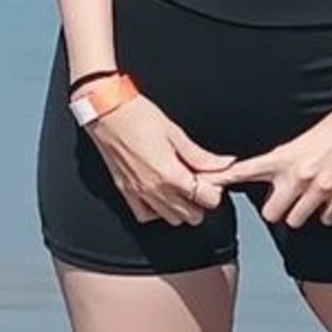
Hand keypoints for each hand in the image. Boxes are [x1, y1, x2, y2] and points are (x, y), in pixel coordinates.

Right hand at [87, 93, 235, 225]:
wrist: (106, 113)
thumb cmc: (138, 117)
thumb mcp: (176, 133)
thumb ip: (200, 155)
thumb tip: (224, 164)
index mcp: (171, 174)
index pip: (207, 199)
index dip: (214, 190)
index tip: (212, 179)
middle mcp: (155, 189)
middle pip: (192, 215)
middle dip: (199, 201)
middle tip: (197, 181)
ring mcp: (139, 193)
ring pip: (171, 219)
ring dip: (180, 207)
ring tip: (179, 186)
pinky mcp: (126, 192)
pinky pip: (146, 216)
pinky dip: (157, 210)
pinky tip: (160, 194)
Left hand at [209, 95, 331, 228]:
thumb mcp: (302, 141)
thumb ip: (284, 162)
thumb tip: (271, 179)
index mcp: (285, 156)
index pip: (245, 171)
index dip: (222, 180)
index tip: (204, 186)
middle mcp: (299, 173)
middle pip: (271, 213)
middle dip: (278, 209)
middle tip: (289, 198)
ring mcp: (321, 187)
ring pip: (296, 220)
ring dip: (303, 213)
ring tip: (313, 195)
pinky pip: (326, 218)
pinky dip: (329, 212)